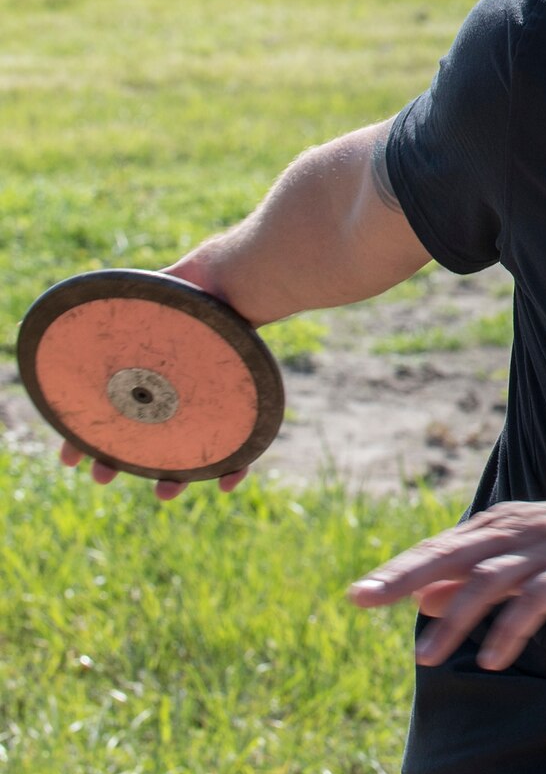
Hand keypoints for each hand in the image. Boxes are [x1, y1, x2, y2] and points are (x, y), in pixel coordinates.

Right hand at [56, 254, 252, 500]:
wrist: (245, 279)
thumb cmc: (197, 285)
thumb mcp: (151, 299)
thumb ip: (119, 320)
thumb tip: (73, 339)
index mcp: (153, 374)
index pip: (117, 413)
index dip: (92, 437)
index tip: (70, 460)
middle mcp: (182, 389)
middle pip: (150, 436)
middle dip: (125, 462)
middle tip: (103, 478)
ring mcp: (215, 397)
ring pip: (193, 449)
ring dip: (174, 476)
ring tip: (164, 494)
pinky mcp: (247, 401)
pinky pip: (243, 441)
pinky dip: (235, 466)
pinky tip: (227, 482)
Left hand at [346, 493, 545, 670]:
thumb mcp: (527, 553)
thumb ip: (476, 574)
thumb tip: (424, 599)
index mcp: (503, 523)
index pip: (440, 547)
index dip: (399, 570)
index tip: (359, 594)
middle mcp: (518, 529)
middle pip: (451, 553)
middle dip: (404, 577)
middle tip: (363, 599)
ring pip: (489, 580)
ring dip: (455, 621)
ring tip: (426, 660)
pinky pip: (537, 600)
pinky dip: (511, 629)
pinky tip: (493, 658)